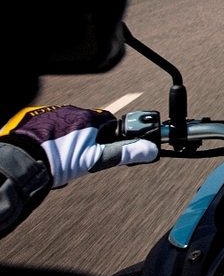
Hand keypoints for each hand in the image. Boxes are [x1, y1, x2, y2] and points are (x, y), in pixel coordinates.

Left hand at [1, 105, 157, 187]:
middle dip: (89, 138)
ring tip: (63, 158)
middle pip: (88, 124)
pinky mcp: (34, 118)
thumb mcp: (95, 160)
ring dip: (69, 137)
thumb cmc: (57, 162)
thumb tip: (150, 149)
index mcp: (88, 118)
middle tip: (83, 157)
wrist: (20, 164)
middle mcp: (70, 111)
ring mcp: (50, 114)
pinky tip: (48, 152)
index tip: (107, 147)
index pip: (108, 122)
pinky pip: (49, 126)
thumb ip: (124, 153)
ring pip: (68, 125)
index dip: (110, 136)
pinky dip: (51, 137)